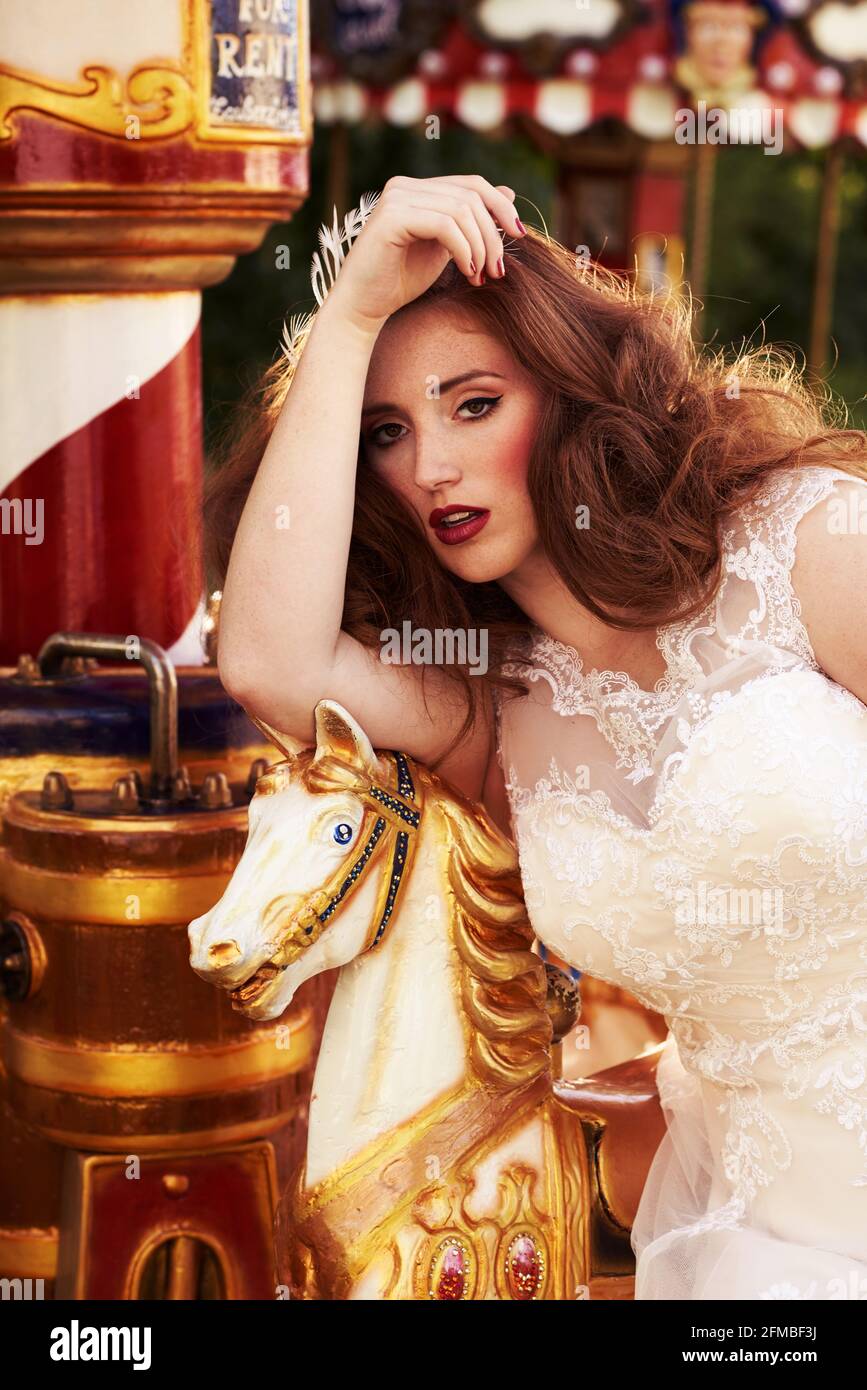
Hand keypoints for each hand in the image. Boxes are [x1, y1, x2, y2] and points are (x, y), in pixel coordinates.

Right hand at [323, 174, 524, 333]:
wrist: (364, 307)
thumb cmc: (401, 281)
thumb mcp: (446, 248)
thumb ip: (470, 221)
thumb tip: (509, 191)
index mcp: (418, 189)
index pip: (472, 184)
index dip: (501, 206)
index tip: (519, 236)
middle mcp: (405, 186)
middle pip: (471, 196)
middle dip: (493, 235)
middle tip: (498, 270)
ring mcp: (396, 198)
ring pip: (461, 210)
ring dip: (480, 247)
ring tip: (481, 276)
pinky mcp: (391, 217)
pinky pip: (444, 225)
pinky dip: (464, 250)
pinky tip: (467, 272)